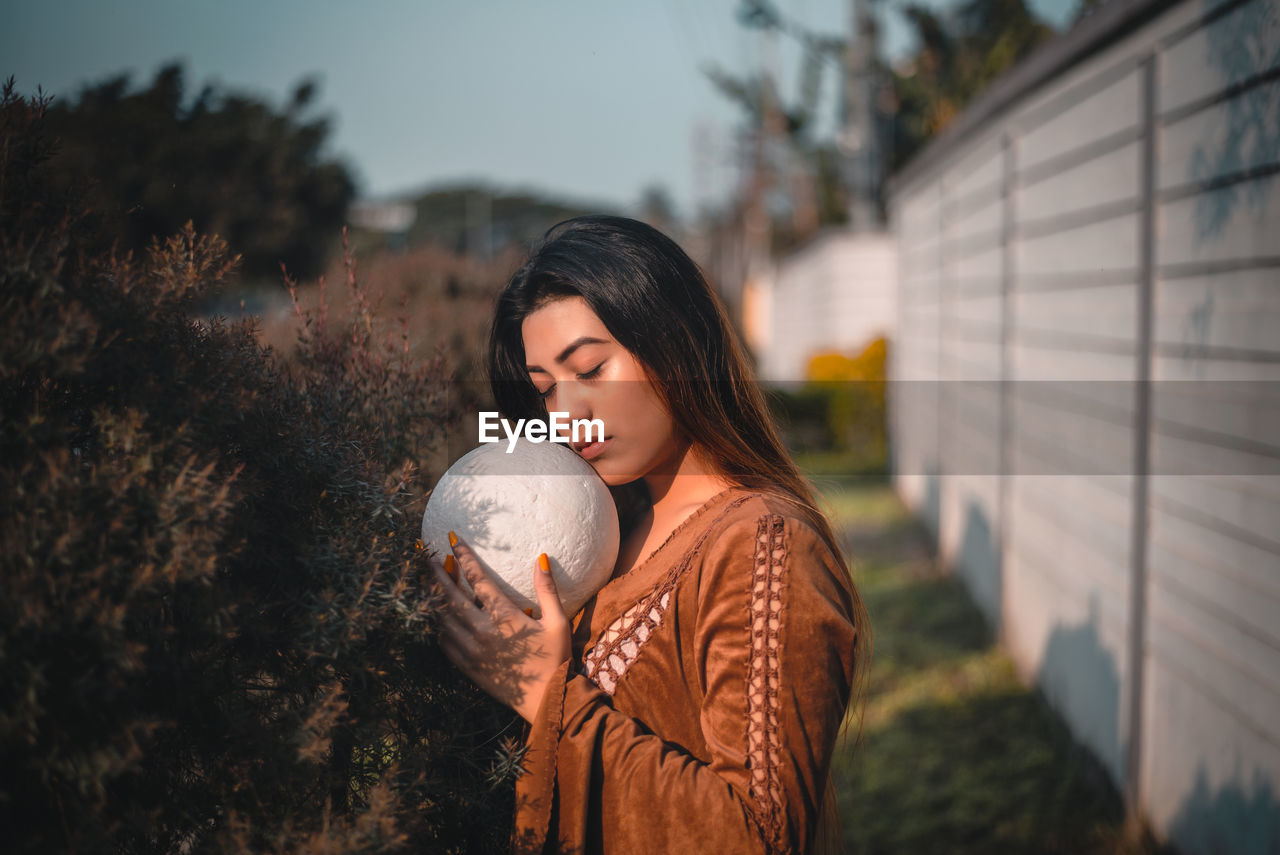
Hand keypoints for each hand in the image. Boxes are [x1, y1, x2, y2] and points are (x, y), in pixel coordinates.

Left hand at [429, 533, 571, 723]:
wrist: (548, 700)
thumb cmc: (556, 658)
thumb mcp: (558, 621)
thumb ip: (547, 589)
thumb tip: (541, 557)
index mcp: (506, 618)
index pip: (478, 580)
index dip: (465, 557)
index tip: (454, 540)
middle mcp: (484, 633)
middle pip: (452, 597)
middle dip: (439, 575)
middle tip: (429, 558)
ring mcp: (472, 652)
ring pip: (444, 620)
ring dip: (435, 600)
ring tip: (430, 585)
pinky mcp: (468, 668)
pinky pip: (445, 644)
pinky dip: (439, 628)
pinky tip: (439, 619)